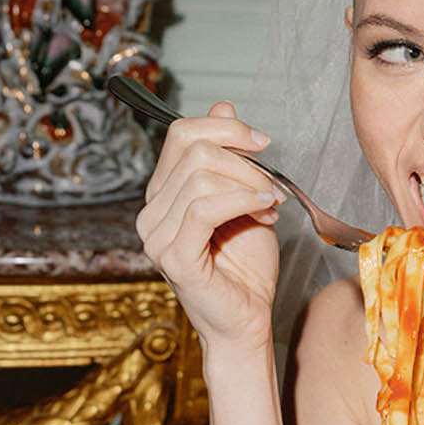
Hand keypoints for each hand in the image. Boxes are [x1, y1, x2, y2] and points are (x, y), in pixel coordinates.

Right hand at [136, 99, 282, 353]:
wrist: (247, 319)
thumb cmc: (246, 266)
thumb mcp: (245, 197)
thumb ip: (230, 155)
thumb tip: (222, 104)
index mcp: (163, 193)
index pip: (181, 133)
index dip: (226, 128)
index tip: (263, 144)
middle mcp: (151, 211)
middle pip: (193, 148)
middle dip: (244, 161)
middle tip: (272, 188)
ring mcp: (156, 235)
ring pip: (201, 176)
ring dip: (249, 185)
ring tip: (270, 208)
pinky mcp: (172, 256)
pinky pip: (204, 208)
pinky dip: (242, 201)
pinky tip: (264, 211)